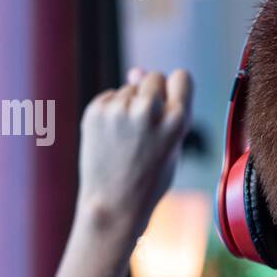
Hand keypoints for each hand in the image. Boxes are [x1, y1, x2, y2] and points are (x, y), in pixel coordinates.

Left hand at [77, 68, 194, 238]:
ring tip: (127, 140)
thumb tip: (135, 70)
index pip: (181, 77)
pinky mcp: (94, 112)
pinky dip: (111, 113)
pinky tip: (112, 138)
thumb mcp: (171, 145)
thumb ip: (163, 107)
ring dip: (129, 106)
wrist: (114, 206)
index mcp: (177, 121)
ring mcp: (119, 111)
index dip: (176, 89)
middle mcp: (148, 111)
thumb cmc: (148, 179)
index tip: (170, 105)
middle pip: (153, 77)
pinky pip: (109, 98)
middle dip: (151, 95)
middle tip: (146, 128)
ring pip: (129, 89)